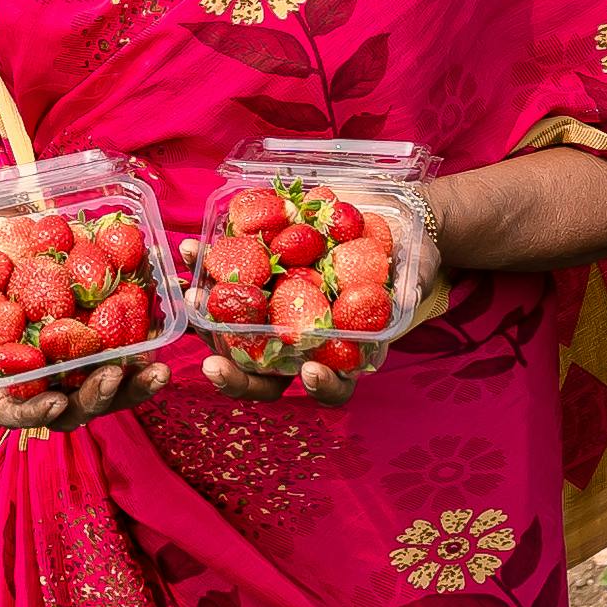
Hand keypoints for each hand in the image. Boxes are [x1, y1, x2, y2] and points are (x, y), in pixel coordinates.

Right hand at [0, 343, 173, 436]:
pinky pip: (122, 356)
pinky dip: (142, 354)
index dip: (34, 415)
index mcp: (2, 378)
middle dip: (96, 397)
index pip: (15, 412)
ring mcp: (71, 365)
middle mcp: (40, 379)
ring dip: (133, 386)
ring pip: (105, 389)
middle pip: (71, 408)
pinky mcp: (96, 342)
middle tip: (114, 375)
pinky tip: (161, 340)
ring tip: (158, 371)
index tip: (55, 403)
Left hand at [195, 199, 442, 400]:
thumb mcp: (419, 268)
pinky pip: (224, 281)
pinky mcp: (260, 276)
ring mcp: (277, 310)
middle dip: (234, 373)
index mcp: (343, 350)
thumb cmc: (411, 255)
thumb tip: (408, 295)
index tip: (312, 373)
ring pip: (232, 330)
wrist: (391, 218)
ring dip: (205, 318)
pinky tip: (192, 249)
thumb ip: (412, 282)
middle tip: (213, 364)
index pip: (330, 385)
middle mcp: (303, 339)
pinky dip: (205, 268)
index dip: (322, 387)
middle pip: (264, 373)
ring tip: (188, 293)